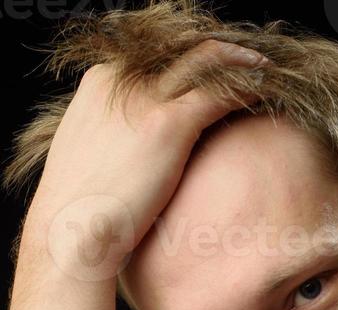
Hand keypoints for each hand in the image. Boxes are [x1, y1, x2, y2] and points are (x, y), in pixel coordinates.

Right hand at [22, 39, 269, 279]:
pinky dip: (245, 88)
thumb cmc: (79, 213)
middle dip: (217, 52)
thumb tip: (128, 163)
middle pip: (181, 50)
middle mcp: (122, 79)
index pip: (153, 57)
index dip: (186, 61)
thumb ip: (112, 145)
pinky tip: (265, 91)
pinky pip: (220, 94)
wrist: (72, 232)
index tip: (209, 71)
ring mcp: (146, 98)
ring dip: (238, 61)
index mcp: (101, 84)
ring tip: (264, 67)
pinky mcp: (169, 123)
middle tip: (247, 61)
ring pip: (205, 61)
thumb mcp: (89, 163)